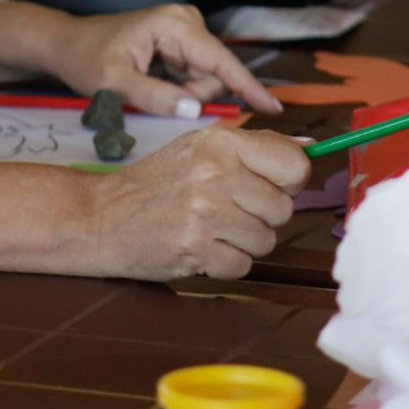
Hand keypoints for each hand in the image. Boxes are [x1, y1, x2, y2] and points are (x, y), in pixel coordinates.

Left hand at [45, 4, 283, 117]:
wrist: (66, 45)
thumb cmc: (85, 59)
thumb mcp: (113, 84)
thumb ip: (155, 97)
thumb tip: (195, 110)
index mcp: (175, 25)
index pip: (221, 61)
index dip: (249, 86)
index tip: (275, 109)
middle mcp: (187, 22)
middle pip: (215, 73)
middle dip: (193, 95)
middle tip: (153, 96)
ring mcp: (186, 31)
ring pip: (206, 78)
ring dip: (184, 93)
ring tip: (146, 87)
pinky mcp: (181, 44)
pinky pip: (195, 76)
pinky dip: (180, 88)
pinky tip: (154, 83)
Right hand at [77, 127, 306, 279]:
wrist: (99, 217)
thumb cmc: (153, 184)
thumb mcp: (199, 148)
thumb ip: (255, 147)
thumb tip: (309, 147)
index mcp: (221, 143)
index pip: (294, 164)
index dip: (289, 181)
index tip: (271, 185)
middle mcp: (215, 173)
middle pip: (283, 208)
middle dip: (261, 216)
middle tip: (226, 210)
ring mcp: (205, 211)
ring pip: (266, 240)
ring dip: (243, 242)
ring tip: (210, 228)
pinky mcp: (195, 248)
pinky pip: (243, 265)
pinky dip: (225, 263)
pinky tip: (201, 247)